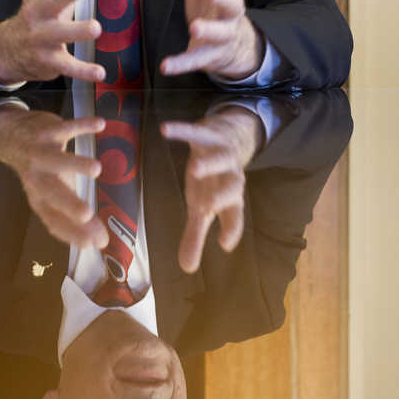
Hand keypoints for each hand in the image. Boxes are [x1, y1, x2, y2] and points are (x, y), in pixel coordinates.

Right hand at [0, 0, 108, 84]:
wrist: (9, 50)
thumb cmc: (40, 14)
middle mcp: (37, 11)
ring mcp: (40, 37)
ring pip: (57, 33)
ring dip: (76, 31)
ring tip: (96, 28)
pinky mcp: (47, 61)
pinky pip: (66, 66)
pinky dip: (82, 70)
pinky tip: (99, 72)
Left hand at [0, 106, 107, 248]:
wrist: (11, 136)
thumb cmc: (41, 171)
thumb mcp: (54, 194)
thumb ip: (77, 219)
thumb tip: (102, 243)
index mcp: (39, 197)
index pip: (53, 220)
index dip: (72, 232)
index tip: (95, 243)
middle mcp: (37, 178)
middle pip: (51, 192)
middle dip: (68, 204)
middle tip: (87, 215)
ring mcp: (41, 153)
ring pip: (55, 159)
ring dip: (74, 164)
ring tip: (97, 169)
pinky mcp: (47, 130)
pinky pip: (66, 128)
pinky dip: (82, 126)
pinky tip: (100, 124)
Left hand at [160, 0, 263, 78]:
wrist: (232, 45)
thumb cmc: (214, 1)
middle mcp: (228, 12)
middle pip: (233, 4)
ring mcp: (220, 35)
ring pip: (219, 33)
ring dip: (208, 30)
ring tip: (195, 26)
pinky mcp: (207, 56)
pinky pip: (196, 60)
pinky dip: (182, 63)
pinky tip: (166, 66)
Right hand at [161, 106, 262, 271]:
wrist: (225, 139)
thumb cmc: (213, 181)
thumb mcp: (203, 208)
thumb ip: (195, 236)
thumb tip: (186, 269)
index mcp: (229, 197)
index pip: (234, 215)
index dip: (232, 228)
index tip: (224, 243)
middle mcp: (230, 176)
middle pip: (233, 186)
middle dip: (222, 195)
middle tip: (207, 207)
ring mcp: (220, 154)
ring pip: (219, 158)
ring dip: (208, 163)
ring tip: (193, 168)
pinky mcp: (207, 134)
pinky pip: (195, 132)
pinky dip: (182, 130)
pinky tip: (164, 129)